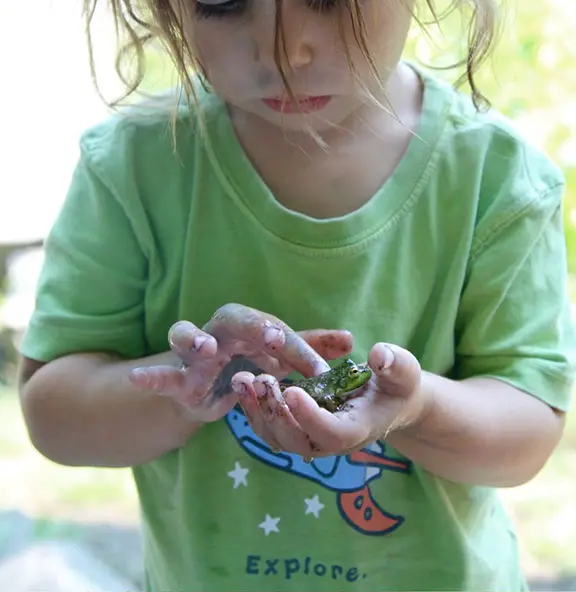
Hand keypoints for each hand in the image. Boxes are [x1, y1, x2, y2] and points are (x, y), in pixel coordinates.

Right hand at [129, 302, 352, 424]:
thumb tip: (350, 340)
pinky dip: (150, 376)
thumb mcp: (279, 358)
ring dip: (195, 337)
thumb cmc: (246, 364)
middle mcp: (220, 330)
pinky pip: (161, 373)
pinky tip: (138, 379)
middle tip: (275, 339)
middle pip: (236, 318)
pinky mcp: (176, 375)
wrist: (206, 387)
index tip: (320, 368)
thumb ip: (310, 349)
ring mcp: (193, 351)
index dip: (299, 348)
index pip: (278, 330)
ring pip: (187, 333)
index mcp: (250, 325)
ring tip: (204, 345)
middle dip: (255, 327)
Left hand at [230, 343, 426, 456]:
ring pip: (278, 439)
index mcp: (357, 429)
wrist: (391, 402)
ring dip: (258, 412)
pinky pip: (271, 429)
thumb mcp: (403, 371)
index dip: (310, 416)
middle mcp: (332, 441)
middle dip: (276, 414)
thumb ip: (394, 365)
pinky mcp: (299, 429)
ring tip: (244, 380)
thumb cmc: (398, 384)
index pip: (331, 433)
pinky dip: (255, 410)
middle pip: (298, 442)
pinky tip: (244, 383)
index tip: (292, 390)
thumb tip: (379, 355)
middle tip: (262, 380)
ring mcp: (313, 438)